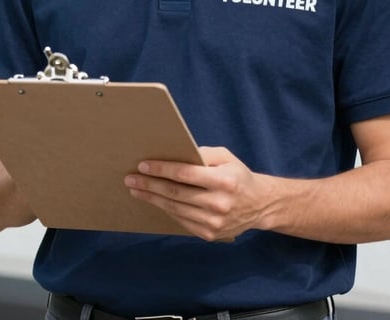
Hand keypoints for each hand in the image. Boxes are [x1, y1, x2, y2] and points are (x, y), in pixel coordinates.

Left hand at [124, 146, 271, 240]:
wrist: (259, 205)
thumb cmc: (238, 176)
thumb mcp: (226, 157)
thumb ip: (203, 154)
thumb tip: (175, 155)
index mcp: (224, 181)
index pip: (185, 174)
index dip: (162, 170)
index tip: (143, 165)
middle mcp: (219, 204)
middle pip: (175, 193)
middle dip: (150, 185)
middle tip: (130, 178)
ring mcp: (214, 223)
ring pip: (175, 209)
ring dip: (152, 198)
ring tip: (136, 189)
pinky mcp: (209, 234)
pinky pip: (181, 220)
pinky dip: (165, 209)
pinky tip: (154, 200)